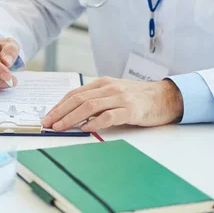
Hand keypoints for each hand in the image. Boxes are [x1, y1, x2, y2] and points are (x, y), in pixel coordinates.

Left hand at [41, 77, 183, 131]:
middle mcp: (110, 88)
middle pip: (79, 99)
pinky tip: (86, 129)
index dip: (59, 105)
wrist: (165, 97)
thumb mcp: (115, 93)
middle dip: (60, 112)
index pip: (75, 93)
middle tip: (48, 124)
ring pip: (90, 106)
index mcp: (103, 83)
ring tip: (60, 127)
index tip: (47, 116)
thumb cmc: (139, 98)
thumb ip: (98, 100)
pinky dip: (96, 122)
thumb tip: (74, 114)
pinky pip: (110, 116)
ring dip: (72, 118)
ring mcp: (120, 98)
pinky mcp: (131, 110)